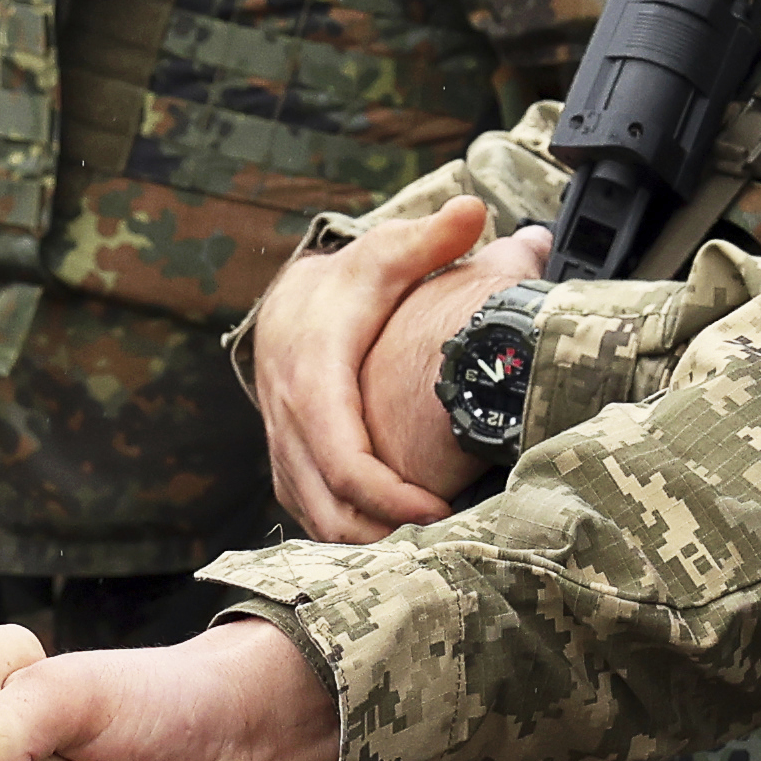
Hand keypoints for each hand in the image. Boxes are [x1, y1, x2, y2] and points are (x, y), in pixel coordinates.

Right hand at [256, 202, 549, 541]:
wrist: (291, 303)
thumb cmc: (350, 282)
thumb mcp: (387, 252)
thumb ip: (431, 238)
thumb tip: (476, 209)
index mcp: (312, 376)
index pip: (342, 456)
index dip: (388, 493)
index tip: (439, 508)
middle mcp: (289, 419)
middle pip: (327, 502)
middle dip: (384, 533)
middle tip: (448, 544)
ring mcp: (284, 447)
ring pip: (316, 517)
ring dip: (369, 542)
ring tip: (430, 551)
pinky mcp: (291, 464)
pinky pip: (313, 512)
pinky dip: (352, 532)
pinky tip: (399, 542)